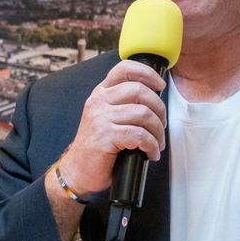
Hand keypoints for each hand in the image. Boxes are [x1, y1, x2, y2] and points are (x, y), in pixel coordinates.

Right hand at [55, 58, 166, 195]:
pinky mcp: (105, 136)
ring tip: (157, 143)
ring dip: (157, 131)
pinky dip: (151, 146)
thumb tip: (155, 102)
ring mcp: (100, 118)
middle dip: (159, 109)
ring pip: (143, 114)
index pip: (125, 69)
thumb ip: (124, 105)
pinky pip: (140, 135)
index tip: (160, 86)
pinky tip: (150, 153)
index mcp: (101, 93)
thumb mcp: (107, 118)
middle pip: (139, 91)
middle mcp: (98, 101)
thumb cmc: (98, 147)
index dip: (148, 73)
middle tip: (161, 125)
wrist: (78, 171)